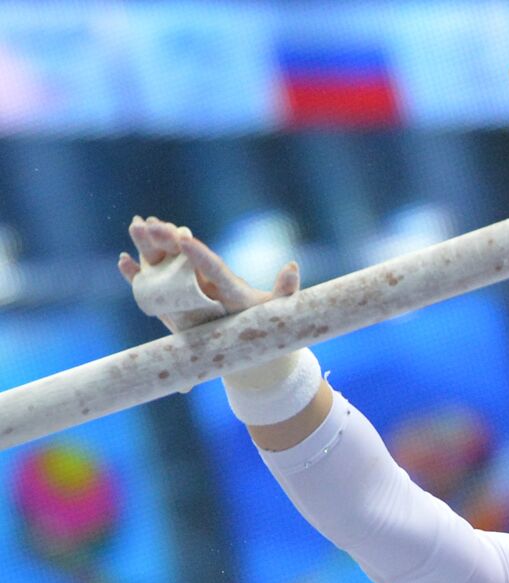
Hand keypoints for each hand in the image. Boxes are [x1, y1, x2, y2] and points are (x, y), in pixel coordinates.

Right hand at [118, 216, 298, 332]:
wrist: (243, 342)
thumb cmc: (260, 324)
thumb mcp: (275, 309)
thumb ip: (284, 290)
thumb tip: (293, 267)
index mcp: (224, 282)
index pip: (211, 265)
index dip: (199, 254)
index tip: (186, 239)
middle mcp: (201, 279)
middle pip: (181, 256)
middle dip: (166, 239)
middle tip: (151, 222)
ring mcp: (182, 288)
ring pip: (162, 263)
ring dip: (147, 245)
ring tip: (136, 225)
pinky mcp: (168, 300)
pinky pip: (149, 285)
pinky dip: (135, 274)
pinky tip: (123, 261)